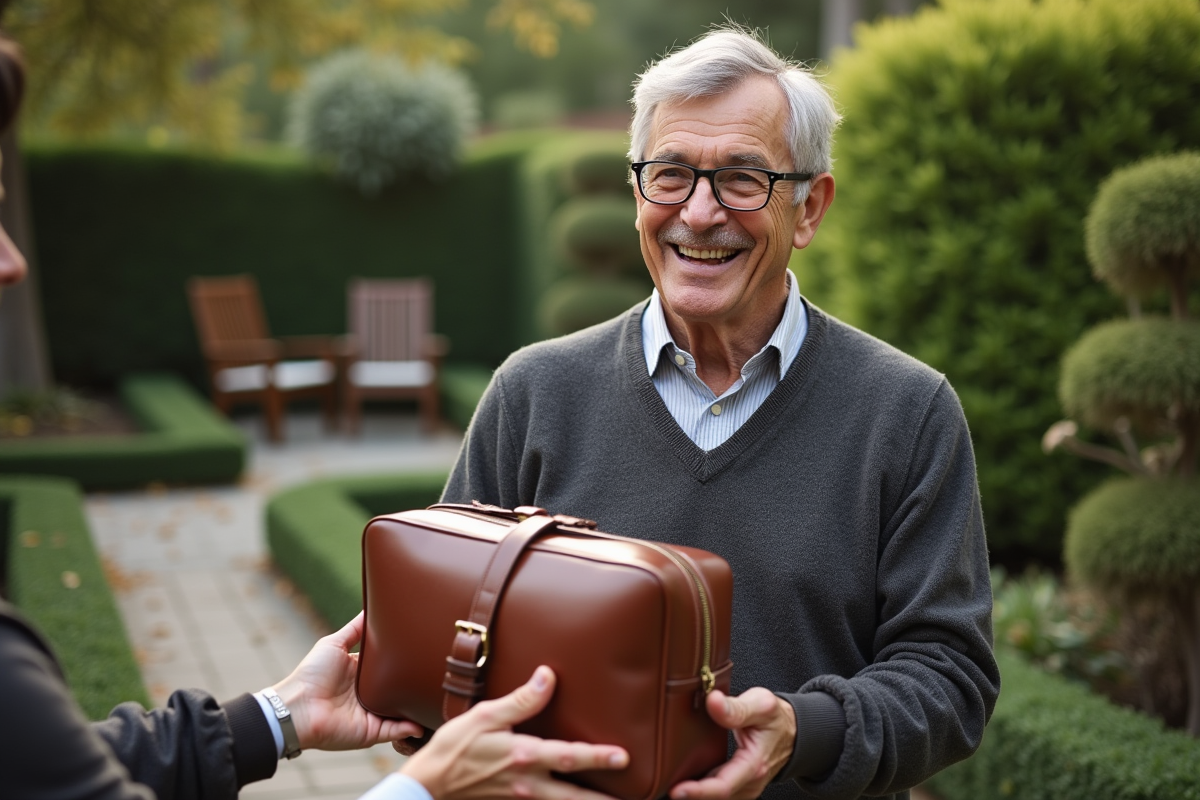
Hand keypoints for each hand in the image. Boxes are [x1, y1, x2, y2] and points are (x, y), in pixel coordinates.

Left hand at [272, 612, 423, 750]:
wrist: (299, 707)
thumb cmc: (312, 673)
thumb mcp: (334, 643)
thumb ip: (355, 629)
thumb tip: (371, 607)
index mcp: (362, 675)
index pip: (389, 668)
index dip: (403, 661)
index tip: (421, 651)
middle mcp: (369, 695)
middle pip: (398, 690)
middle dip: (414, 685)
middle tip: (434, 674)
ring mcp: (371, 715)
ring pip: (401, 712)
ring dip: (416, 708)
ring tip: (434, 699)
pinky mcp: (371, 732)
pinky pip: (395, 731)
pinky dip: (409, 728)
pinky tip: (422, 722)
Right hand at [402, 666, 628, 799]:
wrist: (429, 783)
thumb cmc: (454, 747)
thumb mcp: (486, 715)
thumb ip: (522, 699)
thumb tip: (548, 676)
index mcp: (524, 757)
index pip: (570, 758)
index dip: (598, 757)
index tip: (624, 757)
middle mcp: (529, 783)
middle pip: (575, 795)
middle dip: (605, 799)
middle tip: (634, 799)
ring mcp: (523, 797)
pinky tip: (574, 796)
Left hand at [669, 688, 795, 799]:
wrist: (794, 732)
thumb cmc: (776, 718)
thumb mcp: (761, 705)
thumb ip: (736, 707)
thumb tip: (712, 701)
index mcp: (754, 766)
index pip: (723, 786)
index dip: (698, 791)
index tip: (676, 789)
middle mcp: (749, 784)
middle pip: (714, 799)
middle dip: (688, 797)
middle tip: (661, 787)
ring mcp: (743, 788)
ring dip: (693, 796)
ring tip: (666, 787)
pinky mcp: (737, 788)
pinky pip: (717, 795)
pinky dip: (699, 792)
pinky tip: (682, 784)